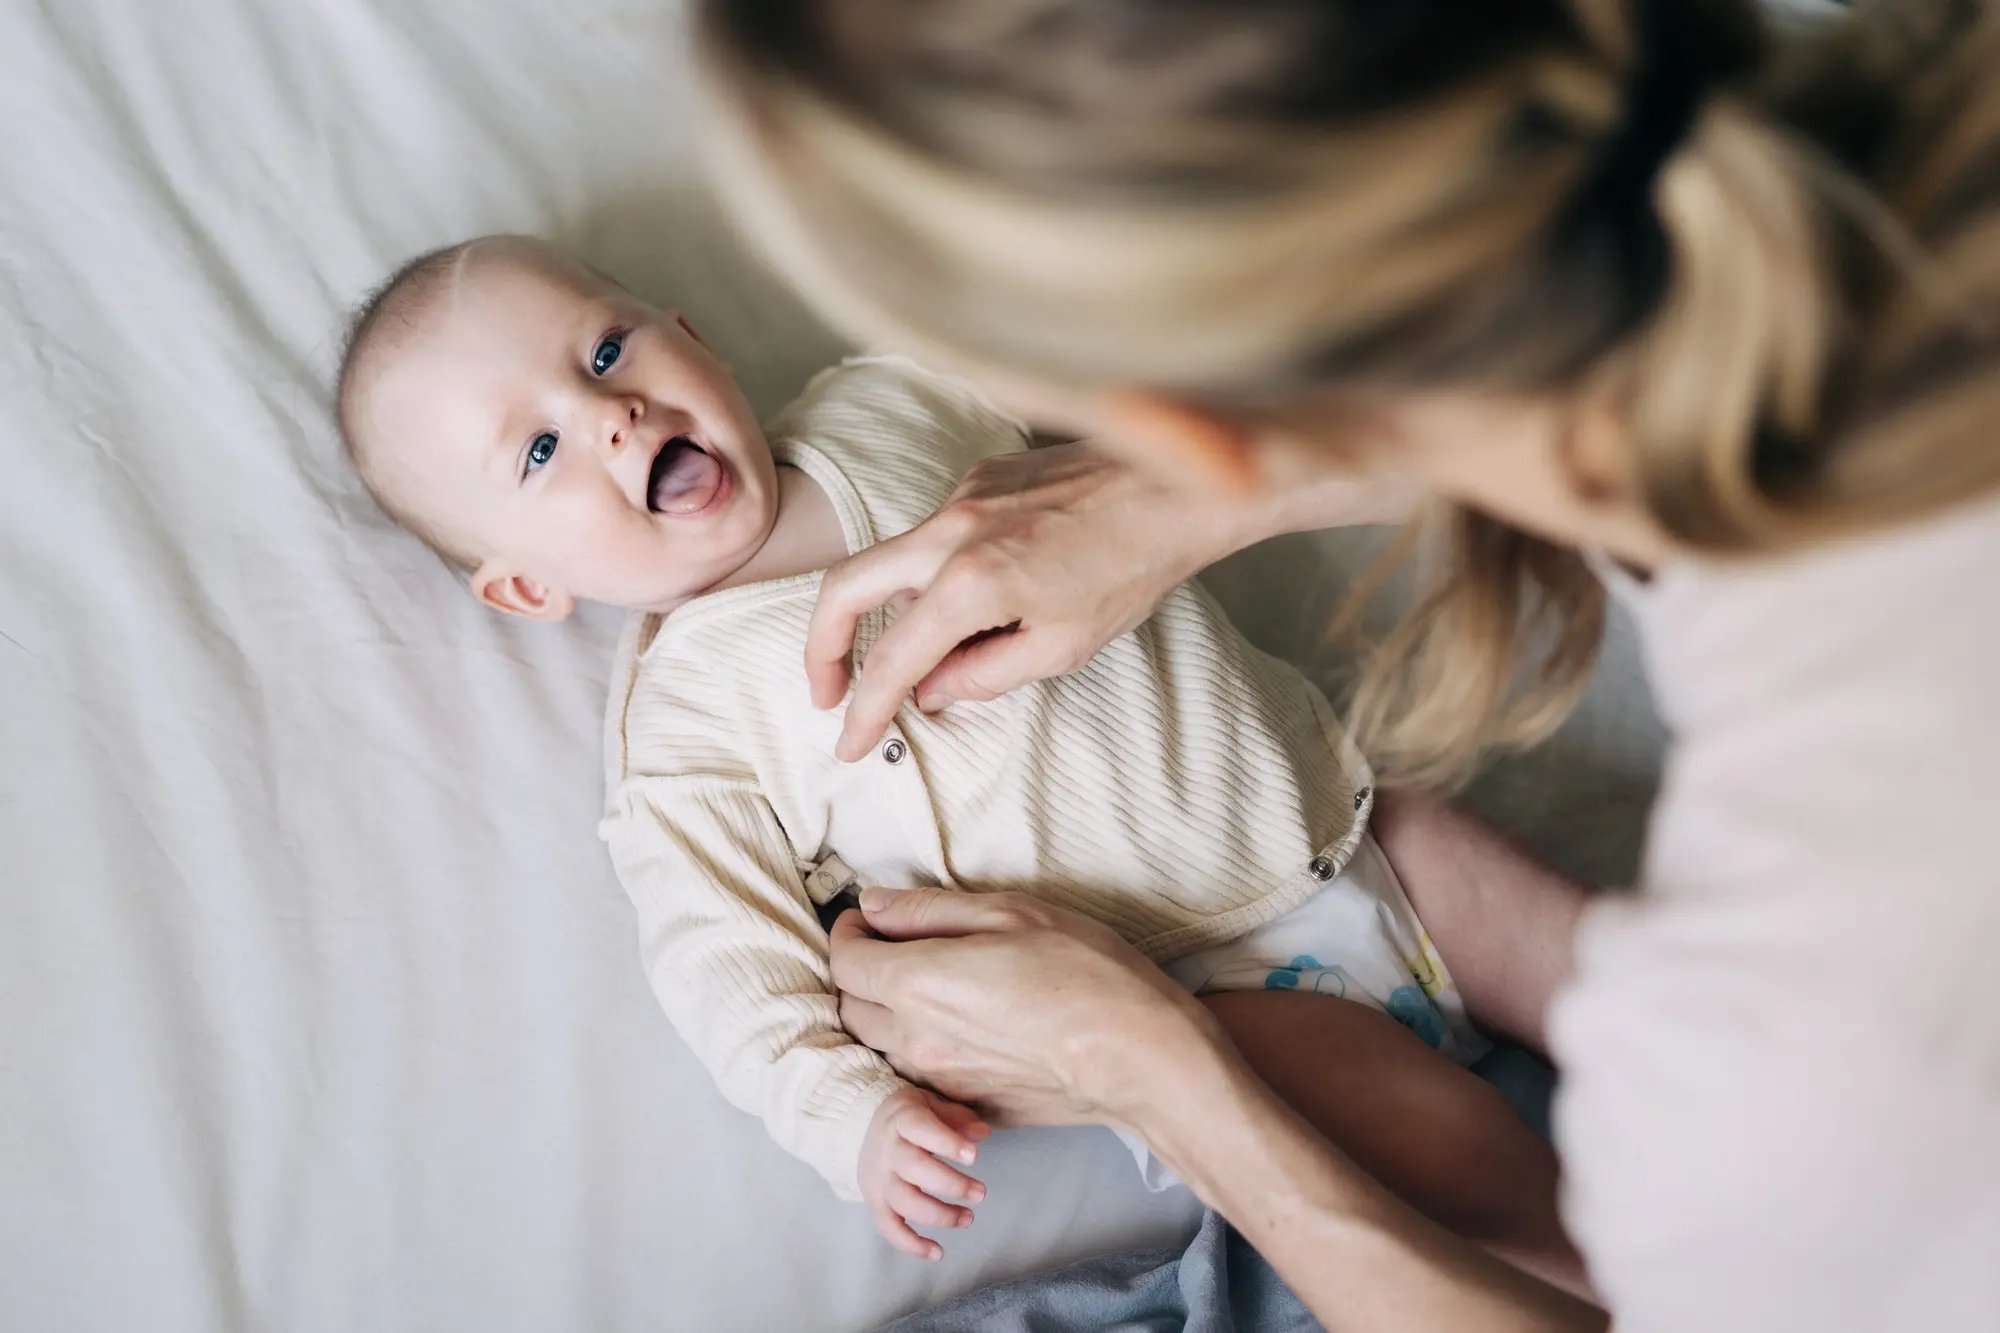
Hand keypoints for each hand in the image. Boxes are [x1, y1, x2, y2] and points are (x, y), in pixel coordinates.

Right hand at [807, 444, 1238, 761]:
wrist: (1178, 485)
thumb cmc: (1133, 568)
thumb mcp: (1062, 647)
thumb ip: (983, 675)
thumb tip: (932, 692)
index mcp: (970, 582)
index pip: (892, 660)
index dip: (865, 711)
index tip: (851, 744)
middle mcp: (951, 529)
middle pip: (846, 587)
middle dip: (825, 647)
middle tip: (829, 693)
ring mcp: (962, 494)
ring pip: (894, 558)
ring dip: (896, 609)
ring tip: (947, 650)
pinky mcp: (981, 475)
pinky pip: (937, 533)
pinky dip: (940, 573)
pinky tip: (994, 595)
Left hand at [830, 890, 1223, 1128]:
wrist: (1140, 1057)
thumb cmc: (1086, 972)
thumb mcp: (1010, 913)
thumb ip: (929, 910)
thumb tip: (874, 907)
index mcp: (917, 983)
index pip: (843, 960)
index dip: (847, 933)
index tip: (868, 920)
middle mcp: (915, 1039)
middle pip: (850, 1008)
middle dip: (859, 974)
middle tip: (892, 949)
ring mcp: (940, 1082)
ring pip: (880, 1048)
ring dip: (885, 1016)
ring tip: (926, 989)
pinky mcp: (968, 1108)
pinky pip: (919, 1079)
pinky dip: (919, 1053)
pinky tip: (959, 1031)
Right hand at [856, 1086, 991, 1260]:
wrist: (864, 1126)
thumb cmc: (910, 1117)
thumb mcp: (932, 1105)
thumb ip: (958, 1118)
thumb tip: (983, 1133)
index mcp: (902, 1119)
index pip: (922, 1130)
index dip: (948, 1143)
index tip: (974, 1156)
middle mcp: (887, 1150)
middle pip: (915, 1169)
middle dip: (951, 1185)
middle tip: (981, 1193)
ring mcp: (878, 1179)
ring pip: (904, 1202)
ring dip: (939, 1215)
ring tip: (968, 1218)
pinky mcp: (874, 1202)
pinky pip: (889, 1228)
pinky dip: (911, 1245)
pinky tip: (937, 1253)